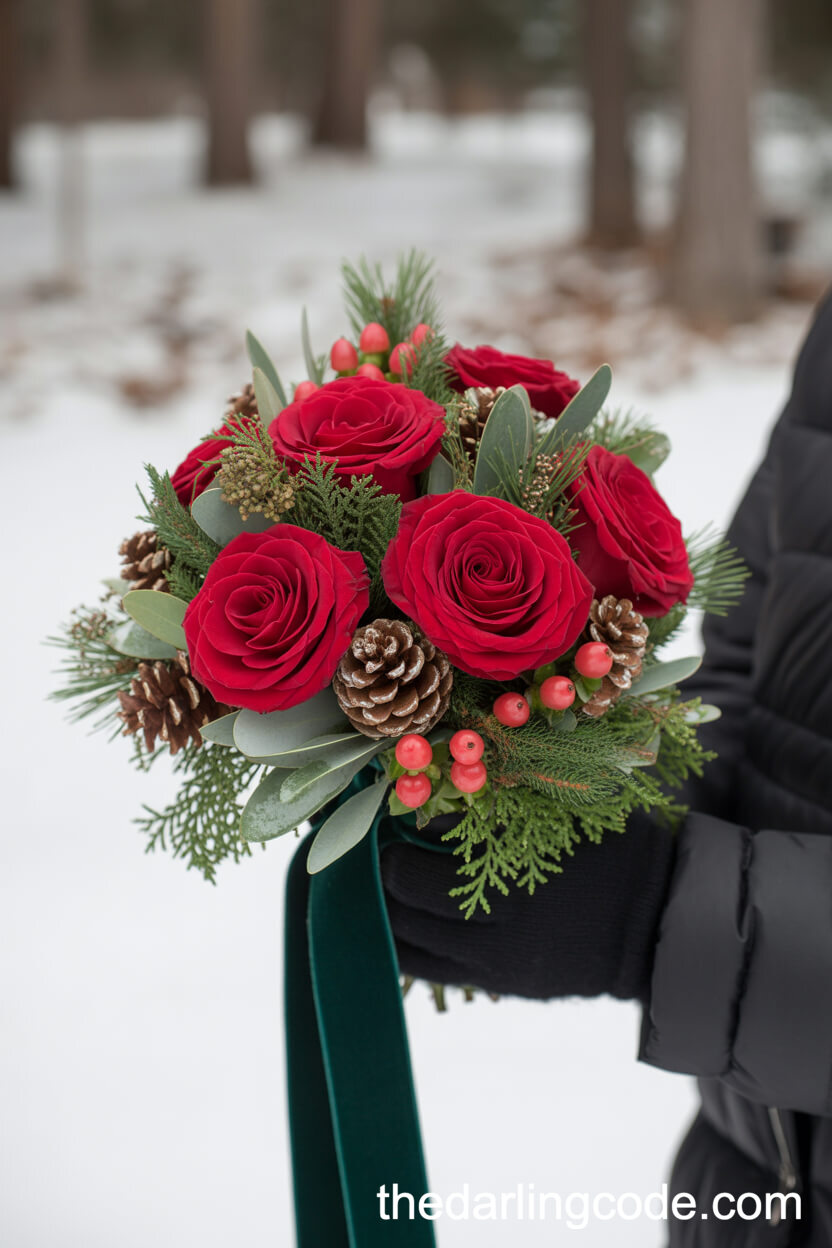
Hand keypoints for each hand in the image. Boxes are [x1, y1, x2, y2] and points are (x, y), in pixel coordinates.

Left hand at [382, 811, 674, 1001]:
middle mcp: (499, 931)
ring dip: (386, 910)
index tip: (387, 815)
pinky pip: (433, 971)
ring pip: (409, 943)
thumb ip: (498, 810)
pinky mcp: (502, 984)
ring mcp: (497, 965)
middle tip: (378, 846)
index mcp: (515, 881)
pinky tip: (397, 921)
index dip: (393, 837)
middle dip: (385, 871)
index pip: (420, 864)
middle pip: (407, 902)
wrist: (658, 924)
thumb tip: (428, 799)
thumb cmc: (614, 850)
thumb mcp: (563, 814)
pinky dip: (405, 946)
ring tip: (382, 881)